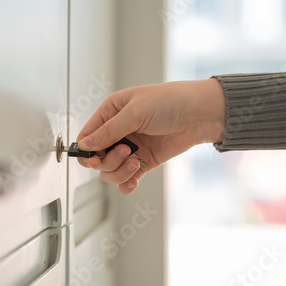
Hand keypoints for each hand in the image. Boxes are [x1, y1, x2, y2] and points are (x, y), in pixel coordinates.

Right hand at [76, 79, 225, 194]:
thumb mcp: (135, 112)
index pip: (87, 137)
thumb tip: (85, 145)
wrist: (200, 114)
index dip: (87, 151)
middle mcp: (117, 132)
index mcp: (110, 113)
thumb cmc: (169, 101)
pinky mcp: (143, 161)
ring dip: (119, 172)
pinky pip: (126, 179)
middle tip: (125, 152)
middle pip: (97, 158)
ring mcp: (130, 148)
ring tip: (135, 164)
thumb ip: (108, 131)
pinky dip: (127, 184)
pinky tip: (135, 181)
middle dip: (108, 161)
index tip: (95, 159)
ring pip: (110, 171)